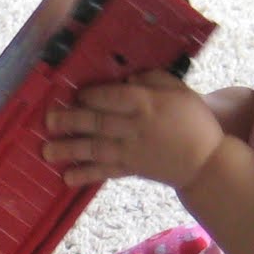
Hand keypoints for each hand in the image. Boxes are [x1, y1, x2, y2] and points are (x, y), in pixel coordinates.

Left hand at [43, 69, 224, 190]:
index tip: (76, 94)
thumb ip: (154, 79)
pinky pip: (104, 172)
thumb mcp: (179, 90)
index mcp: (147, 104)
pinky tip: (67, 178)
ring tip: (47, 151)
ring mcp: (131, 151)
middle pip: (98, 122)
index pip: (114, 97)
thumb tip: (129, 76)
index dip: (92, 95)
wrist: (207, 163)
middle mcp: (135, 127)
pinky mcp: (130, 170)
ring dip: (69, 149)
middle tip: (48, 120)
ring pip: (95, 148)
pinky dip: (85, 175)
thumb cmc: (193, 121)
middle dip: (71, 121)